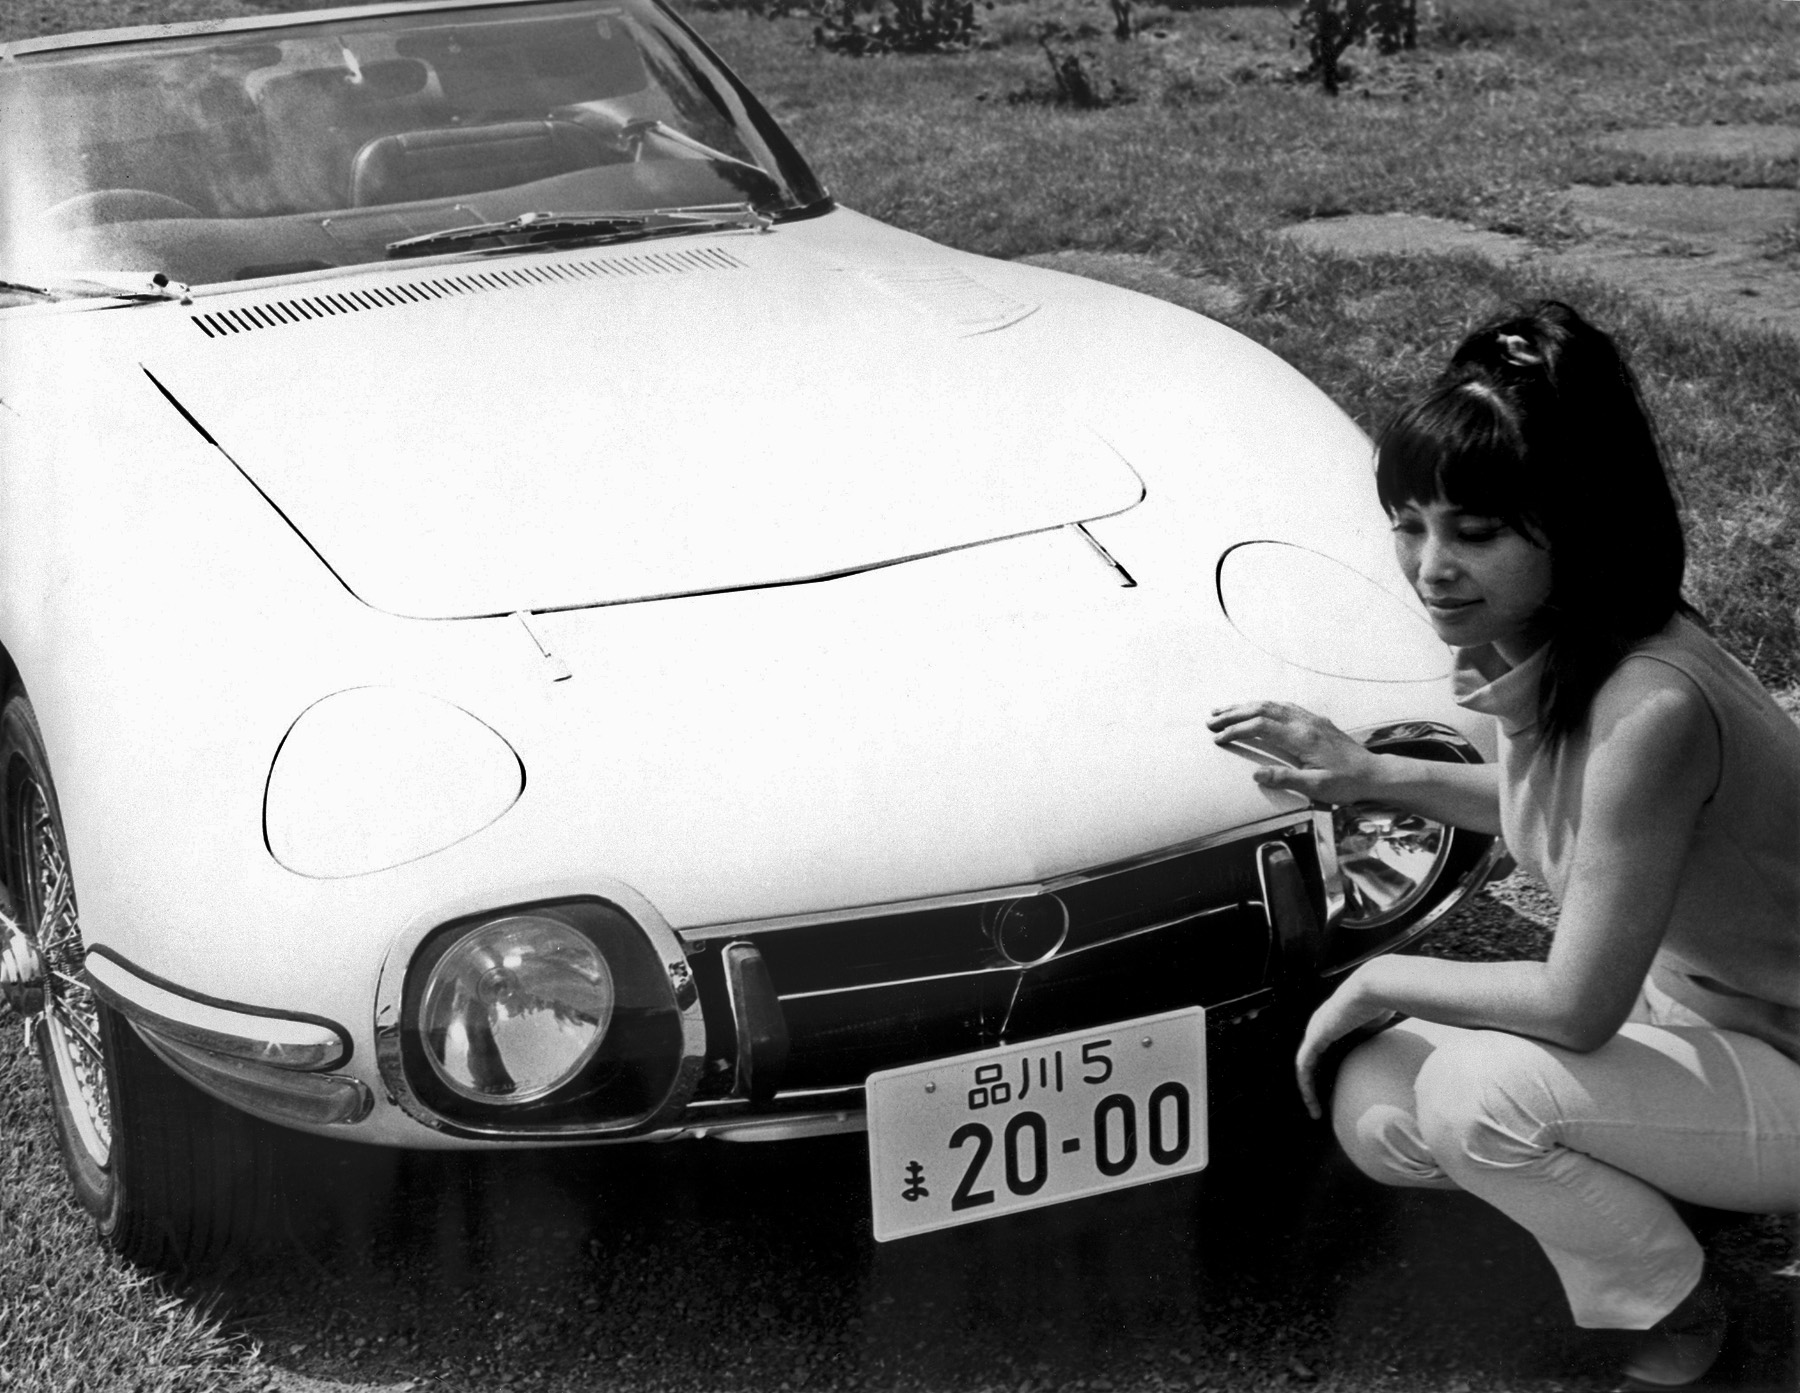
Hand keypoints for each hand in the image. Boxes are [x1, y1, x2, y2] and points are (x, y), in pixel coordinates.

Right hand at [1205, 701, 1381, 804]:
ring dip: (1247, 706)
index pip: (1261, 727)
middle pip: (1262, 709)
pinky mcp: (1317, 721)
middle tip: (1211, 719)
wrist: (1374, 774)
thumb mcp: (1316, 787)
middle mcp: (1305, 723)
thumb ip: (1286, 779)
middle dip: (1234, 712)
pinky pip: (1285, 706)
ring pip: (1273, 704)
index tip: (1218, 737)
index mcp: (1302, 738)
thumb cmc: (1347, 783)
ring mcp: (1311, 719)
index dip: (1236, 730)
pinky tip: (1257, 710)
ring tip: (1225, 711)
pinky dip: (1264, 706)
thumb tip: (1256, 774)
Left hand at [1295, 968, 1396, 1119]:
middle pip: (1312, 1060)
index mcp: (1334, 1023)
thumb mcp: (1381, 1025)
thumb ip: (1378, 1039)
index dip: (1327, 1069)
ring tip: (1314, 1110)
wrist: (1376, 987)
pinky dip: (1305, 1083)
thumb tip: (1397, 1053)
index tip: (1334, 1088)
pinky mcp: (1316, 1037)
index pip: (1324, 1050)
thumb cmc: (1385, 1001)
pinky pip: (1304, 1065)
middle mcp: (1320, 1025)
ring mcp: (1316, 1030)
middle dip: (1314, 1084)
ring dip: (1307, 1089)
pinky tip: (1310, 1099)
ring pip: (1305, 1066)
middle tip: (1319, 1107)